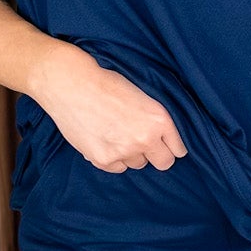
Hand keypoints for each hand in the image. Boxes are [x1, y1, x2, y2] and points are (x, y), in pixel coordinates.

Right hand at [35, 43, 187, 173]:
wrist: (72, 85)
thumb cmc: (106, 83)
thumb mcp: (142, 95)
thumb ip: (154, 119)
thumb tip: (161, 138)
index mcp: (159, 120)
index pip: (178, 149)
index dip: (173, 147)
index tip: (168, 146)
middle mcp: (145, 139)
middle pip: (163, 163)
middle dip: (157, 155)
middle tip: (145, 144)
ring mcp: (124, 152)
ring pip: (137, 164)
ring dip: (132, 154)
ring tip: (117, 134)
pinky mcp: (103, 160)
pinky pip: (117, 168)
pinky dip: (113, 158)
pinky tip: (104, 140)